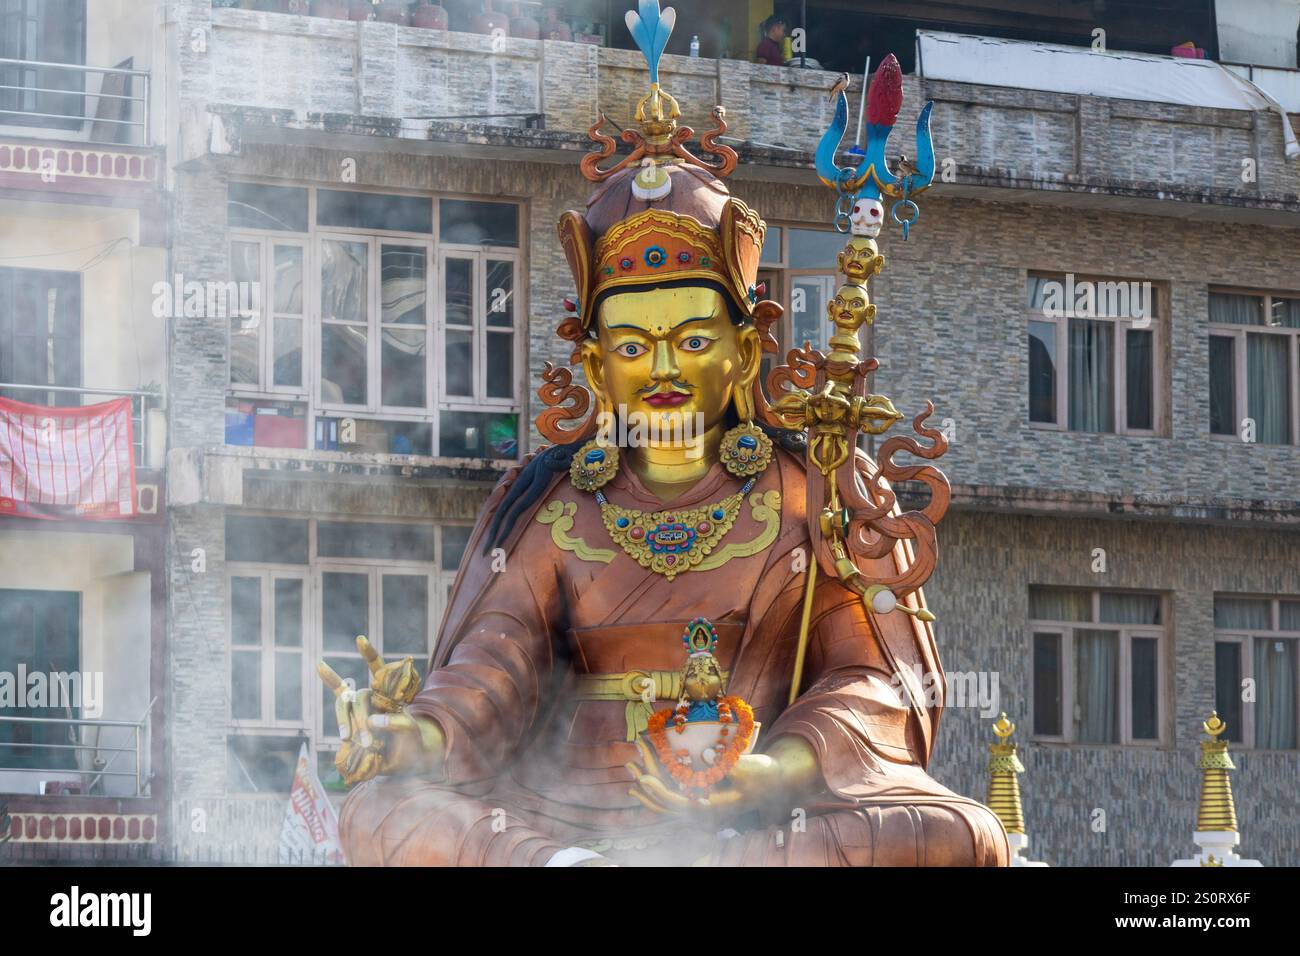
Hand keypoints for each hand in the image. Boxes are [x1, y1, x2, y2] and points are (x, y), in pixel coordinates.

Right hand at [317, 636, 443, 785]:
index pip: (378, 669)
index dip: (368, 654)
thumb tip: (374, 722)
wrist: (406, 766)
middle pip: (360, 698)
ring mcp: (360, 714)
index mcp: (389, 695)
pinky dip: (340, 719)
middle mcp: (373, 701)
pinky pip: (342, 720)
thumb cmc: (415, 744)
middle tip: (367, 742)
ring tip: (351, 741)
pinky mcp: (352, 729)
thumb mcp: (415, 732)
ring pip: (348, 710)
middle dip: (361, 718)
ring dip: (347, 724)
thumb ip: (400, 724)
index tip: (359, 639)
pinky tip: (336, 712)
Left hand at [625, 737, 807, 823]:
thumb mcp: (745, 767)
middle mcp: (704, 810)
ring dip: (649, 786)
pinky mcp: (700, 796)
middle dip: (648, 785)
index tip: (645, 780)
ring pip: (667, 802)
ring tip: (632, 766)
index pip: (680, 803)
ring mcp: (701, 805)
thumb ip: (723, 763)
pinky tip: (644, 775)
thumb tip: (703, 754)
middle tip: (631, 764)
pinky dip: (658, 786)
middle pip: (667, 803)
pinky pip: (673, 795)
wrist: (773, 781)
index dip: (661, 792)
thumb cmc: (761, 774)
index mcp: (713, 807)